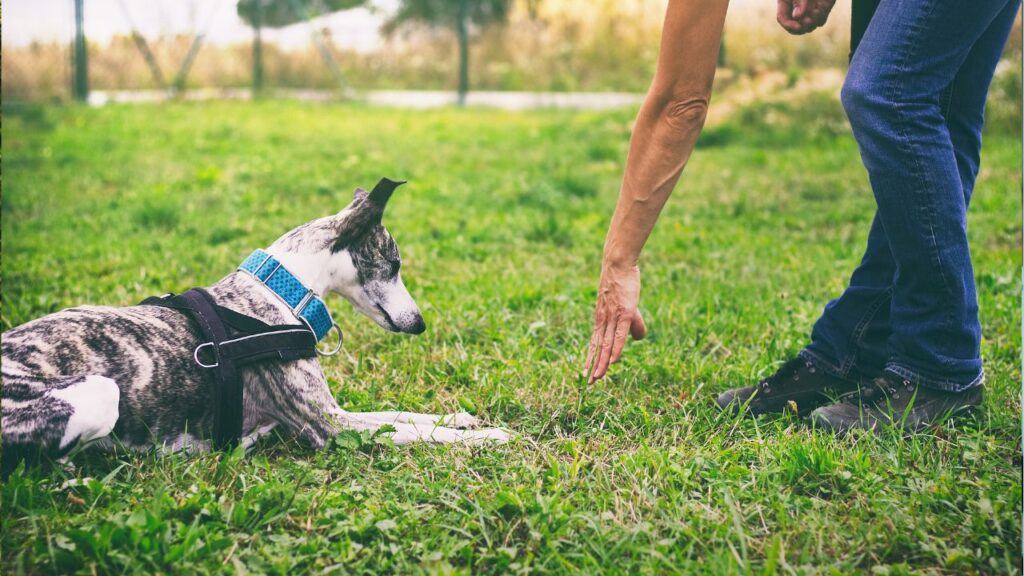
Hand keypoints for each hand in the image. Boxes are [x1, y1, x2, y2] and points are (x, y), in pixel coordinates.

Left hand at [583, 263, 647, 382]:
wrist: (618, 264)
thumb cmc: (622, 284)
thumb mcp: (627, 307)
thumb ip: (633, 324)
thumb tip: (638, 339)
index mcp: (601, 319)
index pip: (594, 343)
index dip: (590, 358)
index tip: (585, 373)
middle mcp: (604, 320)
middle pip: (598, 347)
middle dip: (593, 366)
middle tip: (588, 383)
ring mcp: (613, 317)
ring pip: (607, 344)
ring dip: (602, 362)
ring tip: (597, 377)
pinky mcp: (624, 312)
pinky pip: (619, 334)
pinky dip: (616, 348)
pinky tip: (614, 361)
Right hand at [777, 0, 835, 34]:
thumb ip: (799, 2)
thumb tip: (798, 16)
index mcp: (786, 4)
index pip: (783, 19)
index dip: (789, 25)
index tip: (798, 26)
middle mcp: (797, 11)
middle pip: (796, 28)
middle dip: (802, 27)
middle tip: (808, 21)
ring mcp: (809, 12)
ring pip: (809, 26)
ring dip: (812, 22)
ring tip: (815, 11)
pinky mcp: (821, 11)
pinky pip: (820, 21)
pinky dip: (820, 17)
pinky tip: (819, 8)